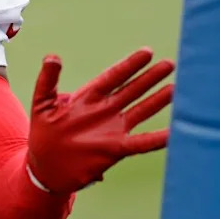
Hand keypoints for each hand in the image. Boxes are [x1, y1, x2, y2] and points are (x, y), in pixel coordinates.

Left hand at [26, 48, 173, 193]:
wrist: (46, 166)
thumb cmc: (43, 132)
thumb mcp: (42, 103)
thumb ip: (47, 80)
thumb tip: (52, 57)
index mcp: (88, 97)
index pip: (113, 77)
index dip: (130, 65)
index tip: (147, 52)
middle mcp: (105, 110)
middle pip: (132, 90)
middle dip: (150, 78)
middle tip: (170, 64)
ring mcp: (112, 129)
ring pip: (140, 111)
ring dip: (158, 101)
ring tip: (177, 89)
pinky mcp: (115, 149)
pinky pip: (141, 142)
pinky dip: (158, 138)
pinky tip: (174, 132)